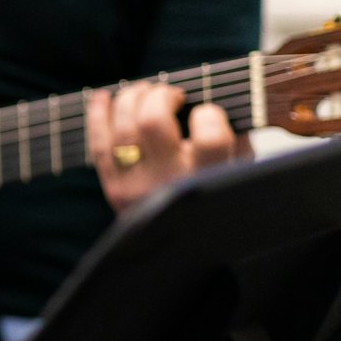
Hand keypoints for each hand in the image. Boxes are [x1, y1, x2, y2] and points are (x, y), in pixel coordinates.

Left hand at [87, 83, 249, 215]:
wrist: (184, 248)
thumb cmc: (219, 195)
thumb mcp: (242, 171)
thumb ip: (237, 138)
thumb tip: (216, 101)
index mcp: (209, 178)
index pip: (210, 137)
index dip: (209, 115)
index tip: (207, 113)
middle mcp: (169, 184)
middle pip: (151, 123)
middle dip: (158, 95)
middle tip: (170, 94)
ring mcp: (136, 188)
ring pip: (122, 128)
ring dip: (130, 99)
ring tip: (144, 91)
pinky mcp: (114, 191)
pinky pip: (99, 146)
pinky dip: (98, 116)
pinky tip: (103, 98)